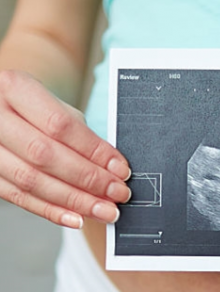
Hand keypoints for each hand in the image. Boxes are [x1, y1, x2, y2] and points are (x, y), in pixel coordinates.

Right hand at [0, 70, 130, 227]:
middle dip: (88, 179)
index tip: (120, 169)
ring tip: (103, 209)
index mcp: (14, 88)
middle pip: (45, 156)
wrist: (0, 104)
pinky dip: (49, 210)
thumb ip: (78, 132)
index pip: (60, 126)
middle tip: (117, 193)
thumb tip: (109, 167)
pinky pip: (17, 196)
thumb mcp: (54, 104)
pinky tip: (75, 217)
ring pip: (30, 181)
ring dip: (73, 200)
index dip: (94, 151)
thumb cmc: (33, 104)